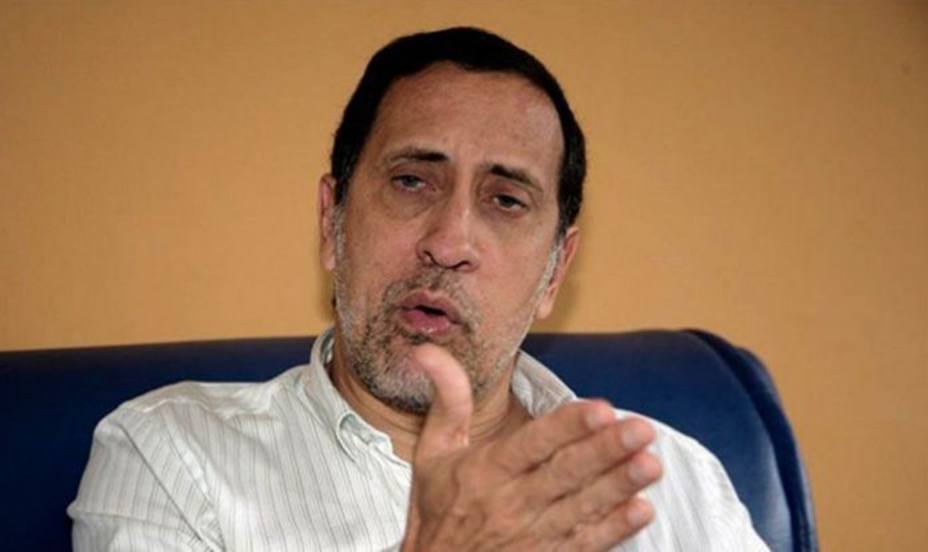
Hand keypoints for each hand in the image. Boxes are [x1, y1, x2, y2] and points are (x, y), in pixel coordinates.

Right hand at [400, 344, 661, 551]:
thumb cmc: (438, 509)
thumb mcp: (432, 454)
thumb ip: (447, 401)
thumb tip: (426, 351)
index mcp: (485, 471)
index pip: (532, 444)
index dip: (566, 427)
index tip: (599, 408)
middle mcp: (510, 503)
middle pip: (565, 474)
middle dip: (606, 451)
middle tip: (642, 428)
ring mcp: (532, 536)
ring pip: (582, 507)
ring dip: (619, 486)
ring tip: (651, 464)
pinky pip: (585, 544)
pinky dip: (615, 529)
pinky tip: (642, 510)